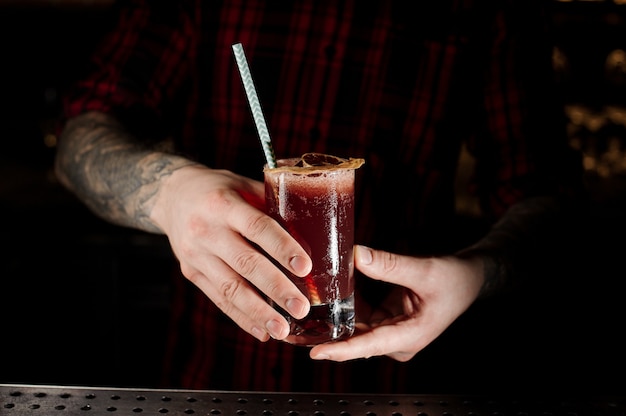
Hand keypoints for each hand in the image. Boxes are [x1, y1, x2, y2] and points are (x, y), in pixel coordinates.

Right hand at [150, 164, 311, 340]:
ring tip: (282, 330)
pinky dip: (241, 317)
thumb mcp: (243, 186)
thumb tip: (313, 230)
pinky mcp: (191, 272)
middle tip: (301, 308)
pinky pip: (218, 299)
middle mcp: (207, 230)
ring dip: (258, 312)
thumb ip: (272, 205)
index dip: (282, 247)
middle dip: (276, 288)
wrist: (173, 195)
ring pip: (230, 287)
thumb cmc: (219, 189)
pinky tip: (262, 331)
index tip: (305, 268)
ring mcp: (196, 254)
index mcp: (224, 204)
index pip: (257, 227)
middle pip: (245, 263)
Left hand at [310, 245, 483, 361]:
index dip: (341, 350)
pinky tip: (330, 290)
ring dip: (335, 315)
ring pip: (355, 327)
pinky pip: (360, 315)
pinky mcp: (386, 321)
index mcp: (410, 337)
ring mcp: (391, 332)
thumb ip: (389, 265)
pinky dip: (346, 304)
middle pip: (357, 339)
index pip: (369, 346)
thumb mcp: (423, 270)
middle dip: (329, 332)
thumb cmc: (454, 279)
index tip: (316, 353)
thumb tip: (355, 255)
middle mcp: (398, 340)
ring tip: (309, 302)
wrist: (468, 279)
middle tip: (299, 321)